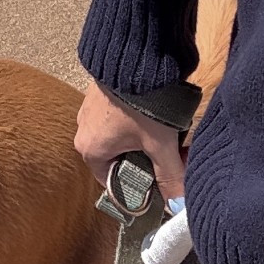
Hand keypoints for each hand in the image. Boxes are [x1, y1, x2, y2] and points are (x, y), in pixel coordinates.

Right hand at [74, 82, 186, 202]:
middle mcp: (84, 132)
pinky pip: (118, 116)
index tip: (159, 182)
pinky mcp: (101, 93)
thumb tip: (179, 207)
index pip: (112, 182)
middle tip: (171, 156)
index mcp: (91, 151)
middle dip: (146, 161)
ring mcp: (90, 110)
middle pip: (119, 159)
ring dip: (143, 139)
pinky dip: (136, 120)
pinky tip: (157, 114)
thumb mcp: (160, 143)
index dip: (138, 186)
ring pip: (120, 137)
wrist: (135, 56)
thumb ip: (170, 175)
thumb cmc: (142, 104)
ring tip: (168, 133)